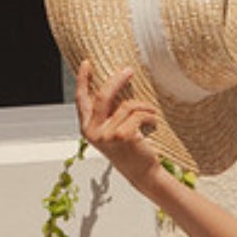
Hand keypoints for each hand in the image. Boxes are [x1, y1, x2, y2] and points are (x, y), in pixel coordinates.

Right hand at [75, 60, 164, 194]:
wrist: (143, 173)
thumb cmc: (130, 151)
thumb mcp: (112, 131)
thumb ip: (107, 113)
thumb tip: (113, 85)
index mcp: (87, 129)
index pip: (81, 100)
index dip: (83, 80)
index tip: (87, 63)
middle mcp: (93, 132)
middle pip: (103, 96)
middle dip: (117, 80)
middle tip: (128, 71)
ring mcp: (106, 135)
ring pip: (126, 105)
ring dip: (143, 106)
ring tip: (152, 112)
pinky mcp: (122, 136)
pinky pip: (138, 114)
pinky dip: (149, 115)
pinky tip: (154, 123)